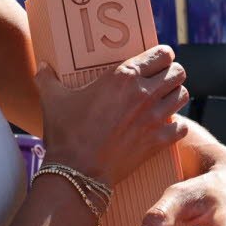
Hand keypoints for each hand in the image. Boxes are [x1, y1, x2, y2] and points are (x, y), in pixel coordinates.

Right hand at [36, 46, 188, 185]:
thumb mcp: (52, 100)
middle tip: (161, 78)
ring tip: (164, 99)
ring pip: (183, 96)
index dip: (162, 54)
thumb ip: (47, 79)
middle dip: (172, 73)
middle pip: (178, 72)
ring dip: (175, 95)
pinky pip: (182, 126)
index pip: (161, 54)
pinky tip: (166, 125)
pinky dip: (176, 125)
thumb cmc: (67, 133)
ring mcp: (154, 118)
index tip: (157, 58)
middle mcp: (144, 93)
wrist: (78, 172)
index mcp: (123, 76)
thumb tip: (42, 67)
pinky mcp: (158, 141)